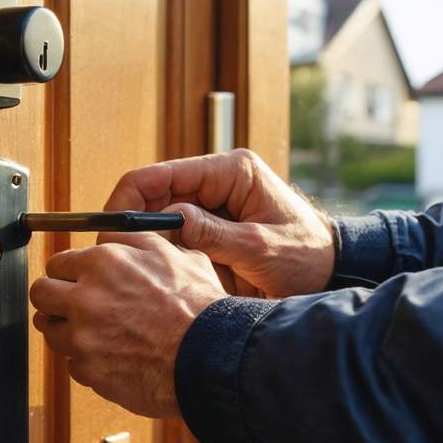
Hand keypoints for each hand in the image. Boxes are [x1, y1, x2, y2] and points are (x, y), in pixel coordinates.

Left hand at [29, 232, 225, 417]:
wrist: (212, 357)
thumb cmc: (201, 309)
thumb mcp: (178, 256)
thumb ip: (140, 244)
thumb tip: (121, 238)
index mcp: (104, 263)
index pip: (58, 262)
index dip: (69, 272)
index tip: (77, 279)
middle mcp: (86, 298)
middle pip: (41, 294)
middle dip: (54, 298)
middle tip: (71, 305)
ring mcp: (84, 338)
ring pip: (51, 331)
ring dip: (68, 331)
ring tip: (95, 333)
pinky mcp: (89, 371)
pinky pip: (73, 365)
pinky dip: (89, 362)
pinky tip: (113, 357)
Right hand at [105, 149, 335, 297]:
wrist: (332, 272)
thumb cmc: (308, 256)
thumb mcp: (262, 249)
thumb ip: (216, 235)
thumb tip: (172, 221)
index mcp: (232, 171)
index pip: (163, 173)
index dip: (129, 199)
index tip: (110, 228)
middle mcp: (217, 181)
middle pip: (154, 194)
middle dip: (131, 223)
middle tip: (113, 257)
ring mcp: (213, 203)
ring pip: (159, 217)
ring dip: (144, 241)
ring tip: (131, 268)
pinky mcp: (211, 227)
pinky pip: (174, 236)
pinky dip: (160, 252)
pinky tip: (153, 272)